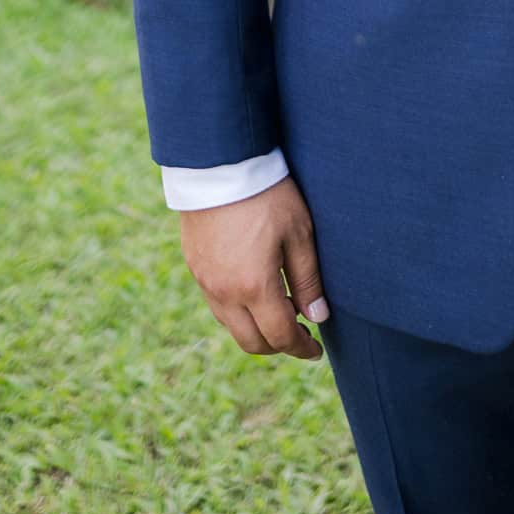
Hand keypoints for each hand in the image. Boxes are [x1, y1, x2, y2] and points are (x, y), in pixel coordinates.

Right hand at [178, 174, 328, 360]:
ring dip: (257, 330)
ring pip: (232, 327)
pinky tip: (254, 294)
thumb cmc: (267, 194)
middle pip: (252, 342)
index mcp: (254, 286)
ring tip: (280, 313)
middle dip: (279, 346)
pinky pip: (217, 305)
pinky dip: (238, 312)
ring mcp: (205, 282)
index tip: (316, 349)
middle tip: (301, 335)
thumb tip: (318, 317)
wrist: (219, 164)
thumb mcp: (299, 233)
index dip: (302, 348)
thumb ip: (308, 280)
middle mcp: (225, 293)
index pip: (280, 336)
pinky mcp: (195, 268)